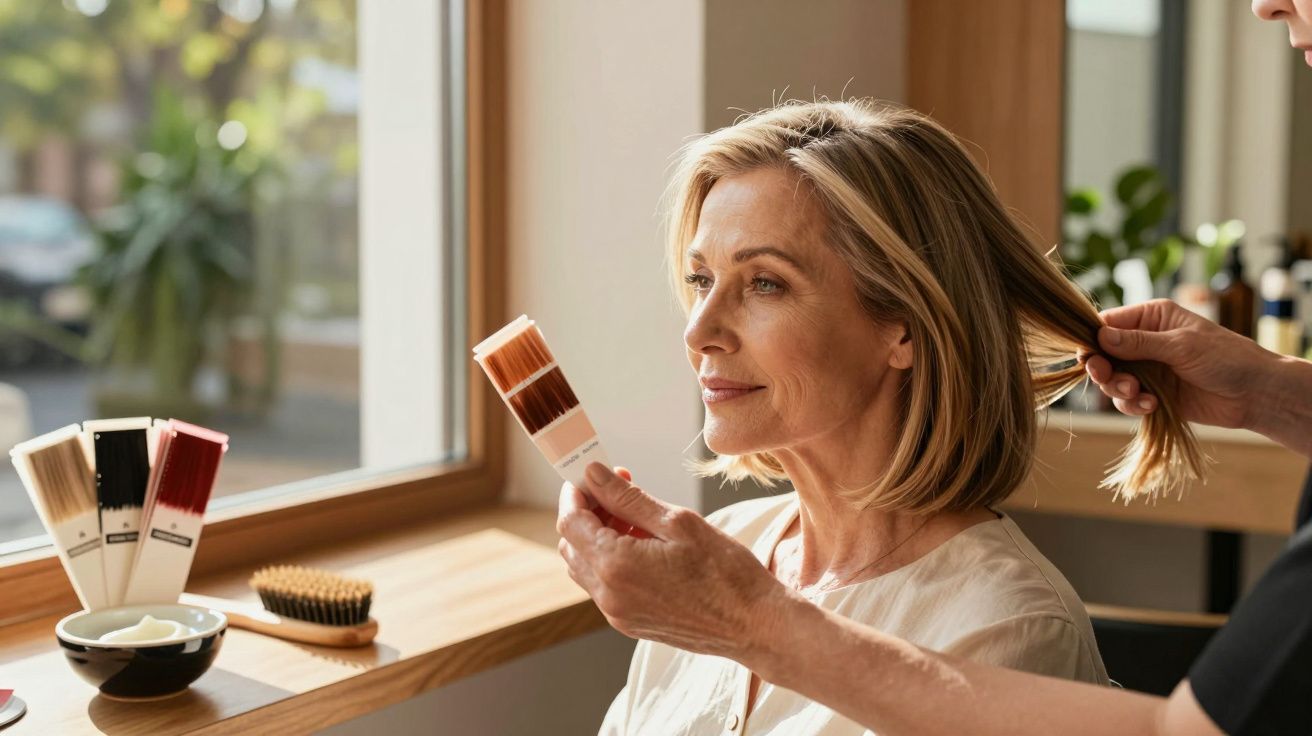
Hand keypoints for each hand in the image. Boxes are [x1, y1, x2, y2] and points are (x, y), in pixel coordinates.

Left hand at [556, 462, 785, 658]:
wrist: (754, 625)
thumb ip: (628, 498)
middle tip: (619, 489)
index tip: (591, 476)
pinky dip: (611, 560)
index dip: (575, 494)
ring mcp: (618, 614)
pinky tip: (644, 545)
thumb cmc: (725, 572)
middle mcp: (609, 595)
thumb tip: (594, 475)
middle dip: (587, 513)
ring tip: (637, 517)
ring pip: (586, 567)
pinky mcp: (630, 623)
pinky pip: (604, 586)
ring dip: (599, 537)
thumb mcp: (678, 522)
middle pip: (572, 545)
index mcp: (616, 566)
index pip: (571, 523)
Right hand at [1082, 299, 1281, 429]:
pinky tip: (1151, 405)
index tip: (1089, 355)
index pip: (1108, 323)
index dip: (1093, 339)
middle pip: (1104, 354)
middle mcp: (1144, 342)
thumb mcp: (1181, 346)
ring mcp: (1147, 369)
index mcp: (1151, 318)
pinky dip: (1133, 404)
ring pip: (1112, 379)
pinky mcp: (1152, 394)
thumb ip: (1138, 343)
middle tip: (1107, 377)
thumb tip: (1100, 336)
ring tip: (1136, 393)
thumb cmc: (1225, 358)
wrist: (1254, 394)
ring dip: (1118, 389)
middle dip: (1103, 368)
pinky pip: (1127, 400)